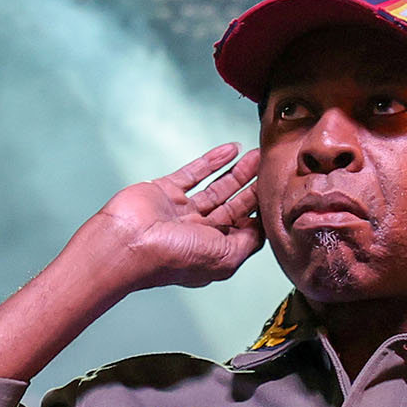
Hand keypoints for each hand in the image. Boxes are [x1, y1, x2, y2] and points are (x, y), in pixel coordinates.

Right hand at [91, 143, 263, 290]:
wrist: (129, 242)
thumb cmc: (172, 256)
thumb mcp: (224, 257)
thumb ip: (247, 242)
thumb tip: (261, 228)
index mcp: (213, 251)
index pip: (244, 229)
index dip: (260, 212)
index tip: (277, 194)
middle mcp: (198, 232)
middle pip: (233, 206)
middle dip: (252, 188)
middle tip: (269, 169)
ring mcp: (182, 211)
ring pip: (217, 188)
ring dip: (238, 172)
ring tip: (256, 156)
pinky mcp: (166, 191)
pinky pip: (194, 173)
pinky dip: (212, 161)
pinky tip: (230, 150)